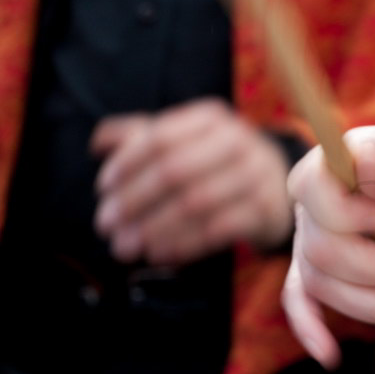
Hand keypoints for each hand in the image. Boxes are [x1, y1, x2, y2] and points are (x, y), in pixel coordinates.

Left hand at [92, 98, 294, 264]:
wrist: (276, 184)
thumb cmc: (215, 161)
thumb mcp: (183, 140)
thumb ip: (139, 136)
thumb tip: (99, 144)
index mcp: (210, 119)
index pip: (160, 139)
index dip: (127, 164)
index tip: (103, 189)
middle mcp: (237, 142)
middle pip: (174, 172)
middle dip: (134, 201)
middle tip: (106, 226)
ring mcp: (256, 176)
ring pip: (195, 204)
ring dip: (154, 229)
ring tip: (126, 247)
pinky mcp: (266, 210)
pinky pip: (218, 230)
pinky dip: (185, 244)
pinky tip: (159, 254)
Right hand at [283, 126, 374, 366]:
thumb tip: (358, 161)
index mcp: (348, 159)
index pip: (311, 182)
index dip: (344, 211)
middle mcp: (322, 198)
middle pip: (316, 243)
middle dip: (370, 264)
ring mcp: (317, 237)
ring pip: (318, 281)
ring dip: (372, 301)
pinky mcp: (324, 274)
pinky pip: (300, 302)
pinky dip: (311, 328)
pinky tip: (330, 354)